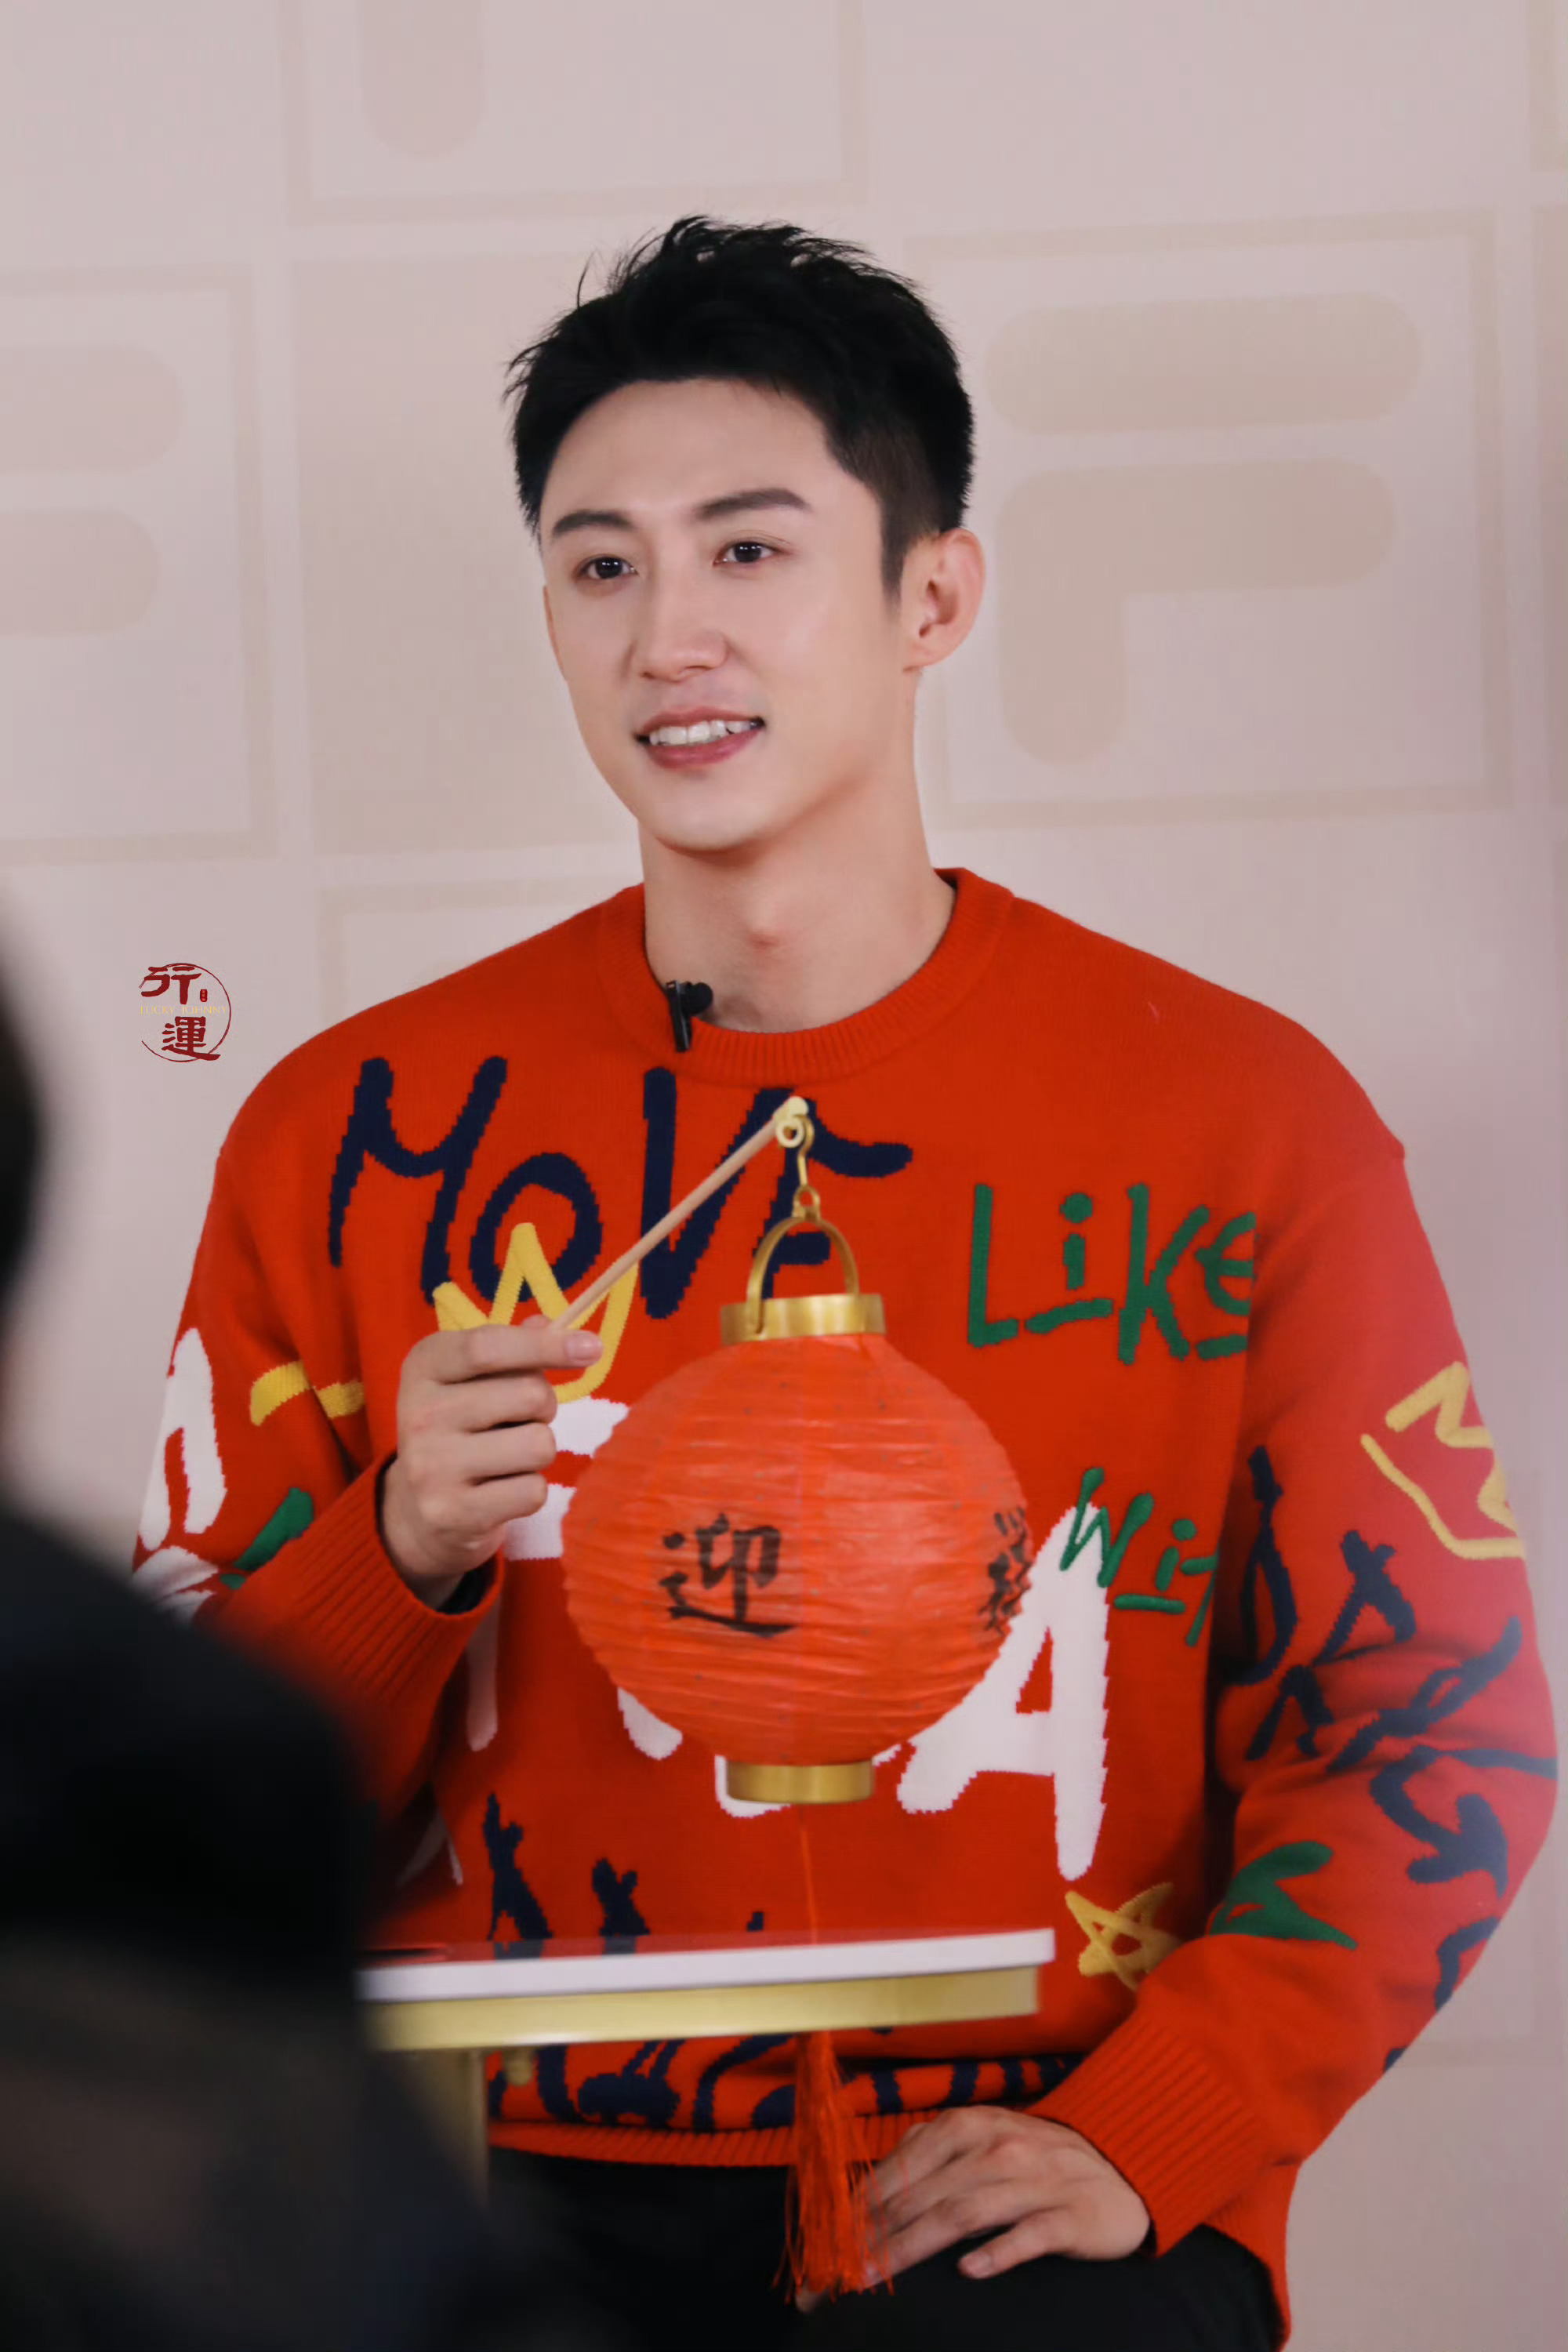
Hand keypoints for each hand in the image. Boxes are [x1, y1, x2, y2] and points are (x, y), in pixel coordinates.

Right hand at [379, 1320, 599, 1603]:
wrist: (417, 1510)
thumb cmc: (461, 1427)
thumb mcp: (473, 1378)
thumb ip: (513, 1348)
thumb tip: (556, 1325)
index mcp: (424, 1365)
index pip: (489, 1346)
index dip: (546, 1345)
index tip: (593, 1347)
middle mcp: (419, 1413)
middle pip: (530, 1395)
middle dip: (544, 1407)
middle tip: (518, 1420)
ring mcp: (431, 1467)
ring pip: (539, 1445)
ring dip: (538, 1450)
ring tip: (507, 1456)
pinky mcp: (452, 1513)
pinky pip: (533, 1492)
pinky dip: (529, 1491)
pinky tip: (499, 1490)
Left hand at [867, 2108, 1149, 2283]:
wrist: (1119, 2170)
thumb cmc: (1037, 2159)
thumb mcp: (983, 2141)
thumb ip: (932, 2157)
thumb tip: (870, 2189)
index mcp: (969, 2126)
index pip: (903, 2168)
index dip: (862, 2207)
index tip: (829, 2244)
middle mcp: (997, 2147)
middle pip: (924, 2196)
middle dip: (875, 2238)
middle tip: (840, 2275)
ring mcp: (1034, 2180)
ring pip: (963, 2213)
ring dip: (914, 2246)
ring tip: (878, 2276)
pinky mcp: (1069, 2216)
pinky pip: (1028, 2233)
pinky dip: (997, 2251)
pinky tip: (970, 2269)